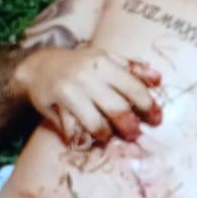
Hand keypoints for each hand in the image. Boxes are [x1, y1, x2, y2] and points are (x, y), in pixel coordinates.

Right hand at [12, 45, 161, 144]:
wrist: (38, 67)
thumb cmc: (79, 65)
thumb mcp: (105, 58)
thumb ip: (131, 68)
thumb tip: (158, 80)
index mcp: (103, 62)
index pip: (132, 87)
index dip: (148, 106)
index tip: (156, 119)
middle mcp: (86, 76)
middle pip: (117, 108)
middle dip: (130, 126)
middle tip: (133, 134)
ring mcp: (68, 92)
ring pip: (96, 123)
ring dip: (107, 135)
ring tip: (110, 136)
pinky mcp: (53, 107)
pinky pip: (73, 131)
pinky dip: (83, 139)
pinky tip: (87, 139)